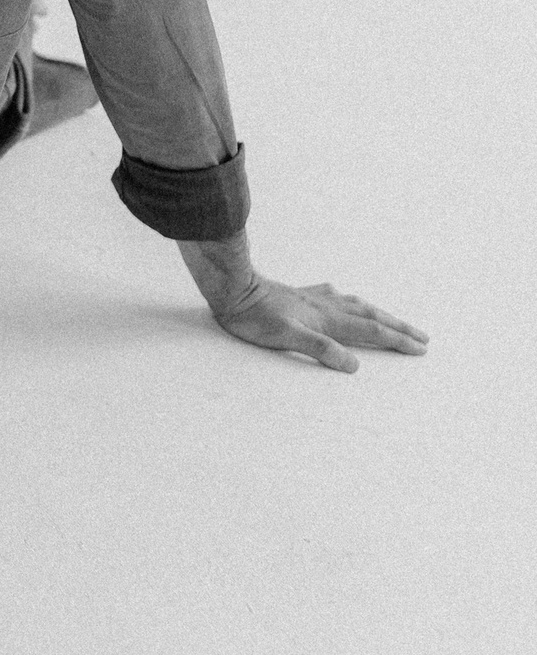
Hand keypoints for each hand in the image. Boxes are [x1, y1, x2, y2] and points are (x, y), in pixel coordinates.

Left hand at [180, 233, 427, 371]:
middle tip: (422, 337)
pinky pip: (334, 297)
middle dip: (398, 328)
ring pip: (356, 305)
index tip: (421, 349)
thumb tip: (354, 365)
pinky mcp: (300, 295)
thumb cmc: (255, 317)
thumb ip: (320, 349)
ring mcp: (314, 298)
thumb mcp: (287, 337)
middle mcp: (326, 306)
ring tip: (393, 319)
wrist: (233, 289)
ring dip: (379, 314)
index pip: (371, 331)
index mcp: (328, 320)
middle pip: (371, 316)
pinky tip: (343, 298)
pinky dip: (348, 301)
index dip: (397, 341)